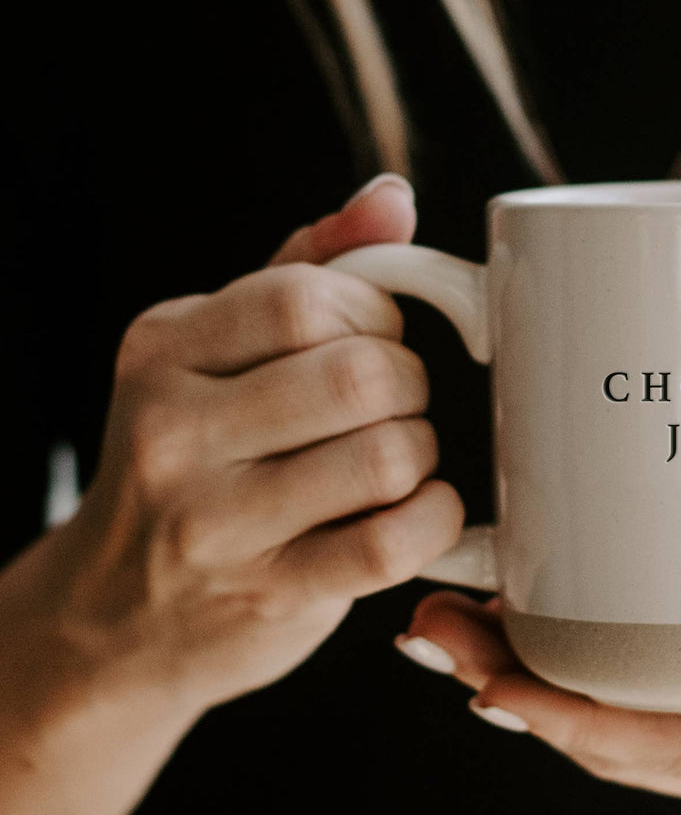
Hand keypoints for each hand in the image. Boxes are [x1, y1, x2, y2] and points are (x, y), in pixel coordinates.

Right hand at [28, 174, 465, 726]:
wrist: (111, 616)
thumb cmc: (192, 463)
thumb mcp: (217, 354)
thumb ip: (306, 266)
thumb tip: (392, 198)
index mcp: (164, 349)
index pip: (310, 298)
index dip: (375, 314)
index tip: (374, 338)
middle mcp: (175, 431)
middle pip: (362, 375)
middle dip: (409, 385)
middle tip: (396, 405)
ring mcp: (217, 522)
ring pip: (387, 456)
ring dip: (423, 454)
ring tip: (398, 462)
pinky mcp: (270, 596)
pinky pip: (394, 544)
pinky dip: (435, 520)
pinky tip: (417, 513)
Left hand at [393, 580, 680, 814]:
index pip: (671, 753)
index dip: (577, 723)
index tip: (492, 683)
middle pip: (622, 744)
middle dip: (523, 693)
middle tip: (433, 630)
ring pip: (626, 729)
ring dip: (538, 683)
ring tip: (456, 623)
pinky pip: (657, 705)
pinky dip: (591, 672)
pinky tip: (550, 623)